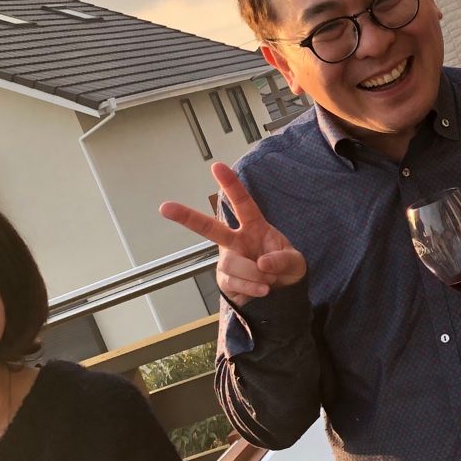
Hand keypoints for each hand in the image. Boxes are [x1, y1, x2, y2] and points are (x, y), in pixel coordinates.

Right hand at [159, 163, 305, 307]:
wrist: (283, 293)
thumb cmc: (285, 268)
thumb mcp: (295, 262)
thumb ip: (283, 260)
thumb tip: (262, 264)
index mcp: (254, 226)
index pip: (242, 203)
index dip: (230, 185)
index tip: (216, 166)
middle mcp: (236, 240)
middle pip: (209, 227)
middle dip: (186, 217)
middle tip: (165, 207)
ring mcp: (228, 259)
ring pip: (232, 263)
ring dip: (256, 274)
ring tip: (269, 279)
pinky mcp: (225, 279)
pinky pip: (233, 282)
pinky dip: (251, 287)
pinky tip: (263, 290)